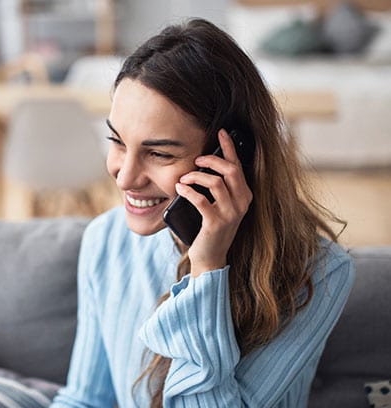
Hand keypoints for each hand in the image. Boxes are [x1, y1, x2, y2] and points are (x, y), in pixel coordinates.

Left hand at [174, 129, 252, 277]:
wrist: (210, 257)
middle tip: (196, 160)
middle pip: (229, 170)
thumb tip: (201, 164)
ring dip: (196, 176)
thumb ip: (217, 187)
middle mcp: (242, 203)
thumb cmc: (210, 227)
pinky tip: (179, 188)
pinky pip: (202, 200)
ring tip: (184, 178)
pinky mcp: (216, 223)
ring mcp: (231, 213)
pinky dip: (188, 191)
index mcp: (244, 195)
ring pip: (215, 182)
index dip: (229, 147)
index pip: (238, 166)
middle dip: (211, 160)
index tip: (221, 132)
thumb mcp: (218, 205)